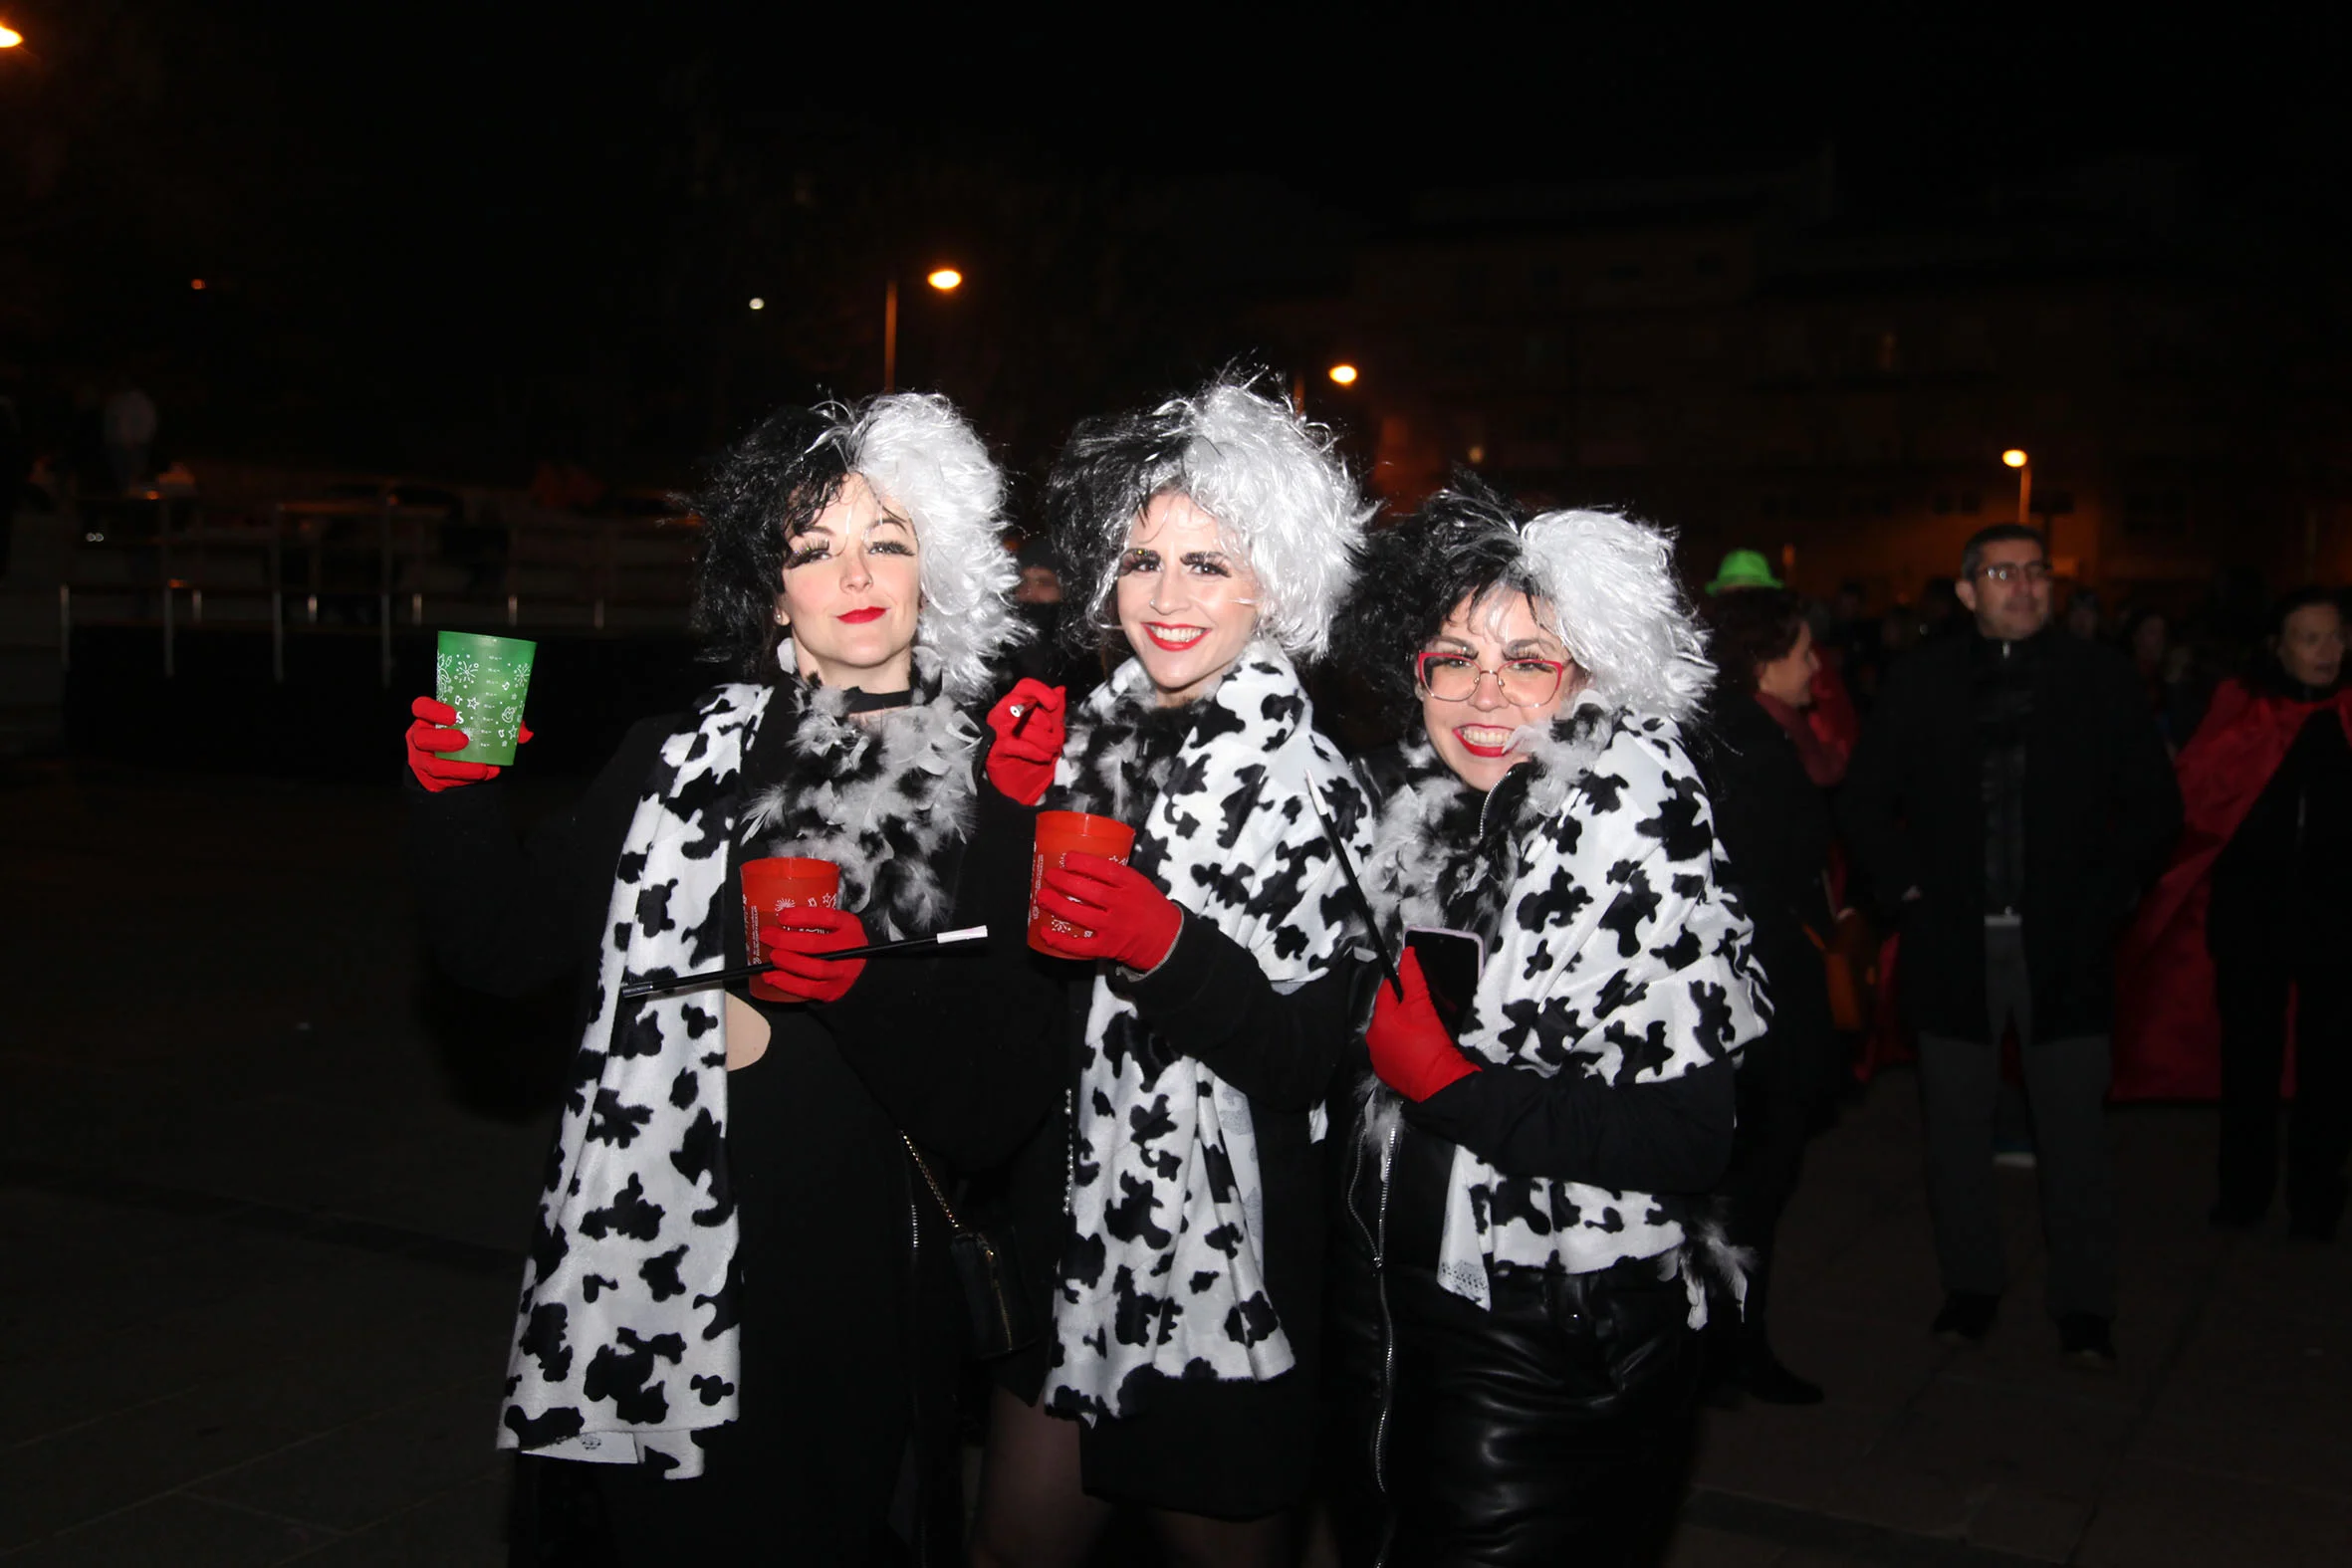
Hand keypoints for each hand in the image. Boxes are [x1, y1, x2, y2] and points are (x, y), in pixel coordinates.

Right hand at [406, 696, 531, 791]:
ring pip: (432, 765)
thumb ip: (500, 723)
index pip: (421, 707)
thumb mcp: (478, 725)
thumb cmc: (466, 736)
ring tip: (480, 768)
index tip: (453, 715)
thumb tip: (525, 732)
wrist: (451, 766)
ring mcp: (422, 759)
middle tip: (465, 740)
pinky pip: (445, 781)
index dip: (433, 710)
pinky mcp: (430, 779)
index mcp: (430, 717)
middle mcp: (421, 736)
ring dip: (458, 768)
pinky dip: (467, 779)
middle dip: (443, 740)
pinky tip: (486, 775)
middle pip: (421, 737)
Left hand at [758, 906, 868, 1002]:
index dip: (803, 916)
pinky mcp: (832, 990)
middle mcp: (848, 949)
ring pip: (813, 969)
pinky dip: (787, 983)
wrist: (861, 969)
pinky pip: (808, 989)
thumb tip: (779, 917)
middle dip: (785, 940)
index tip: (782, 916)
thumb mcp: (838, 925)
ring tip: (773, 956)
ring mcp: (841, 972)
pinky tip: (772, 977)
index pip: (827, 918)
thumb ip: (816, 920)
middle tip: (768, 936)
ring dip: (788, 962)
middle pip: (815, 944)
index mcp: (849, 927)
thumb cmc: (843, 943)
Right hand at [984, 679, 1065, 804]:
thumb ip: (1055, 712)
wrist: (1025, 789)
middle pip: (1022, 704)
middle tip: (1055, 739)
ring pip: (1021, 725)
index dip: (1040, 691)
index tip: (1054, 704)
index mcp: (1015, 706)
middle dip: (1045, 722)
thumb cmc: (1036, 757)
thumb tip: (1060, 690)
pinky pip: (1014, 744)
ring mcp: (996, 733)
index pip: (1024, 686)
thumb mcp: (1052, 732)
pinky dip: (1033, 750)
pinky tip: (1043, 757)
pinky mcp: (994, 751)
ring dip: (1043, 739)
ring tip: (1052, 751)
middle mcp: (1002, 715)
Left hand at [1033, 852, 1182, 971]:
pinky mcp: (1107, 947)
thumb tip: (1085, 865)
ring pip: (1080, 915)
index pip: (1105, 870)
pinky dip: (1060, 940)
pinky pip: (1079, 946)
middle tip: (1050, 876)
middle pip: (1088, 891)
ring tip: (1042, 897)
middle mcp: (1122, 905)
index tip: (1068, 858)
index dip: (1083, 862)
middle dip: (1064, 882)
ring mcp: (1113, 927)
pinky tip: (1045, 932)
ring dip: (1057, 905)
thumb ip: (1117, 877)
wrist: (1169, 940)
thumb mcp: (1141, 885)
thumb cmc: (1151, 909)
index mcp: (1131, 886)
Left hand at [1367, 949, 1477, 1100]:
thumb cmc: (1431, 1044)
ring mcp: (1380, 1059)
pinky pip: (1396, 1051)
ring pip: (1392, 1032)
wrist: (1441, 1084)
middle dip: (1405, 1007)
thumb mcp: (1423, 1006)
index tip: (1419, 984)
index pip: (1387, 991)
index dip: (1404, 983)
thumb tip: (1407, 953)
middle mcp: (1373, 1041)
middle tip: (1427, 1008)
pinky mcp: (1389, 1073)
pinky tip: (1421, 1046)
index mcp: (1378, 1022)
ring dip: (1405, 1027)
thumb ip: (1413, 977)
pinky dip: (1406, 1046)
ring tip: (1426, 1028)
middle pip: (1389, 1012)